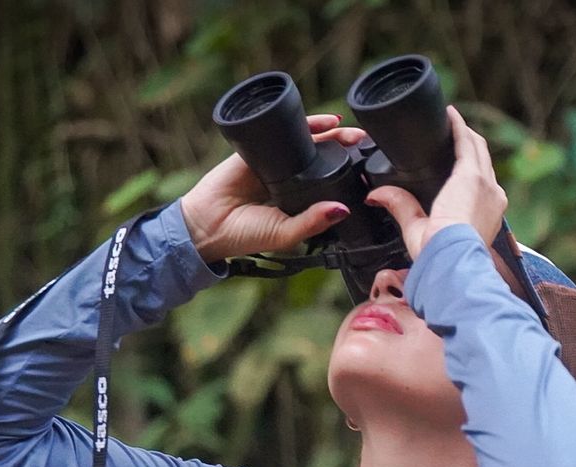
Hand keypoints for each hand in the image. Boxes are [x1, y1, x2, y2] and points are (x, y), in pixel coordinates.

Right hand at [181, 114, 368, 262]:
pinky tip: (327, 122)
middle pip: (323, 157)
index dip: (348, 175)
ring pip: (309, 142)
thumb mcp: (285, 233)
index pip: (328, 182)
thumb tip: (343, 210)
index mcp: (298, 199)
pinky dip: (308, 124)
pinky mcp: (260, 149)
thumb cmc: (244, 235)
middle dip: (346, 150)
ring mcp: (274, 161)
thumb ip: (313, 222)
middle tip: (366, 146)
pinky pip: (287, 132)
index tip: (369, 172)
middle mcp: (289, 178)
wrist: (207, 224)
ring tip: (353, 134)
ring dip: (332, 134)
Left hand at [364, 106, 506, 260]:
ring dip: (464, 132)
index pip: (481, 183)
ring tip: (449, 120)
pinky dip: (458, 127)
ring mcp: (485, 183)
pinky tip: (449, 115)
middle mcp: (492, 196)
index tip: (454, 157)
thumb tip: (376, 196)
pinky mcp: (472, 174)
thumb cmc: (439, 253)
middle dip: (467, 143)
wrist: (452, 257)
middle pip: (481, 160)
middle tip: (450, 130)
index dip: (468, 166)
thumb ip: (400, 207)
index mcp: (486, 213)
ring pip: (477, 148)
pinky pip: (466, 142)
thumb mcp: (417, 229)